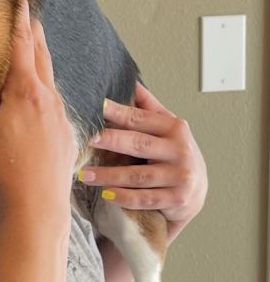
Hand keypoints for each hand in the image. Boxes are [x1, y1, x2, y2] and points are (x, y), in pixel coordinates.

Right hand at [0, 0, 76, 222]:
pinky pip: (56, 110)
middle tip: (32, 19)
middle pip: (42, 60)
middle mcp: (48, 102)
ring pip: (51, 85)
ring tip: (35, 59)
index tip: (23, 4)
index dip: (20, 24)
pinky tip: (41, 108)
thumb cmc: (0, 177)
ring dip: (42, 67)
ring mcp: (62, 122)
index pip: (22, 49)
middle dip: (36, 37)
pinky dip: (47, 98)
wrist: (37, 214)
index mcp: (24, 95)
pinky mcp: (68, 142)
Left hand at [79, 82, 206, 237]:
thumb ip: (149, 107)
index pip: (140, 118)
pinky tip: (105, 194)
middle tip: (88, 138)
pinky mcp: (177, 200)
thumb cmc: (174, 153)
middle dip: (110, 141)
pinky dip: (123, 197)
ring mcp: (180, 177)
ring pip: (138, 175)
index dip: (118, 112)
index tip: (97, 106)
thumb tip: (131, 81)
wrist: (197, 190)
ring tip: (85, 174)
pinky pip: (145, 199)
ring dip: (108, 175)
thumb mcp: (167, 127)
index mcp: (175, 128)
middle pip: (138, 144)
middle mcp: (180, 151)